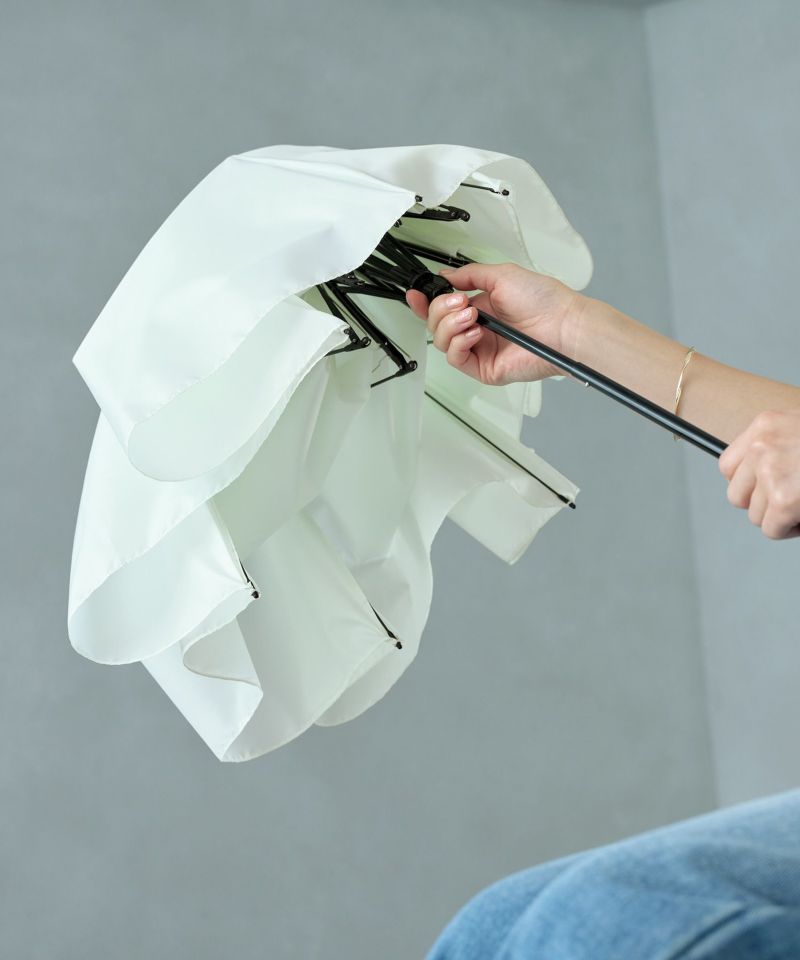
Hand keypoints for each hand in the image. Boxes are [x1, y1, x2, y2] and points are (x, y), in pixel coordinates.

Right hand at [404, 262, 585, 385]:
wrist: (561, 326)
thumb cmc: (543, 302)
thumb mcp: (501, 275)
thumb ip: (469, 275)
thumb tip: (446, 275)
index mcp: (481, 306)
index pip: (443, 307)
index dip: (425, 302)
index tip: (416, 294)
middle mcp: (478, 328)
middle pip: (436, 323)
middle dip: (440, 309)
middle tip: (459, 301)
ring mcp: (479, 349)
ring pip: (441, 341)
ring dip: (450, 325)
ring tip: (471, 316)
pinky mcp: (483, 368)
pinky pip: (455, 358)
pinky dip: (459, 343)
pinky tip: (474, 332)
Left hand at [719, 408, 799, 538]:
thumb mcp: (797, 430)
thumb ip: (776, 446)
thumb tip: (758, 476)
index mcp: (765, 425)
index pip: (728, 465)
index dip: (745, 484)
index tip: (763, 488)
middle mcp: (761, 446)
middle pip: (736, 494)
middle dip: (760, 503)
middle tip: (786, 502)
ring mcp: (770, 472)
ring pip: (754, 515)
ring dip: (778, 517)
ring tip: (798, 507)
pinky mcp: (784, 499)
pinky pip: (772, 529)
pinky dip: (788, 530)